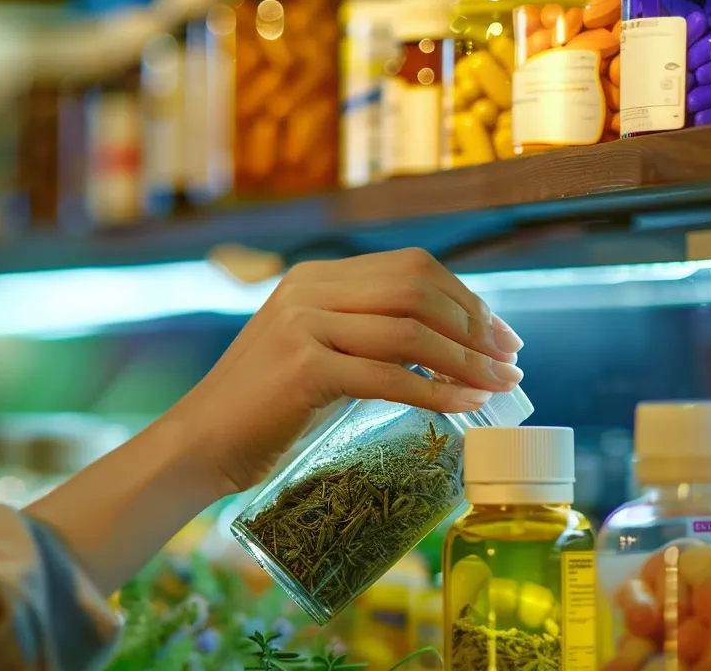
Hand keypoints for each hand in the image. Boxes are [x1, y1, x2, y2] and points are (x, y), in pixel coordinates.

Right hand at [162, 249, 524, 495]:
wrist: (201, 442)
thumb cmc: (262, 409)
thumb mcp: (312, 352)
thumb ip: (362, 336)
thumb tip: (445, 347)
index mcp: (313, 278)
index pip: (409, 267)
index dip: (464, 297)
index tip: (498, 332)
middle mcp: (308, 291)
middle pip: (417, 289)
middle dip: (475, 323)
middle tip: (509, 358)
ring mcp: (303, 327)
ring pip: (411, 332)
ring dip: (467, 360)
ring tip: (499, 385)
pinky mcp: (304, 370)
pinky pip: (391, 377)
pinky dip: (438, 393)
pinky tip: (466, 406)